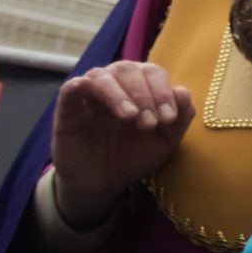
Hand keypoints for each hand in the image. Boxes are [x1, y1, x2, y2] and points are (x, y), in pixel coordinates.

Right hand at [52, 61, 193, 225]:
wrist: (102, 184)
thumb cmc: (133, 157)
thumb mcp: (164, 141)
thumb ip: (179, 118)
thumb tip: (184, 92)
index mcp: (139, 88)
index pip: (152, 73)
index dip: (163, 91)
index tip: (169, 118)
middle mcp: (114, 85)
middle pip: (128, 69)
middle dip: (145, 94)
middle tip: (149, 123)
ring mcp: (89, 95)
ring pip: (103, 76)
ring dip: (120, 94)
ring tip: (131, 117)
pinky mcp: (67, 108)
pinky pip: (71, 88)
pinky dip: (81, 85)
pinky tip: (90, 91)